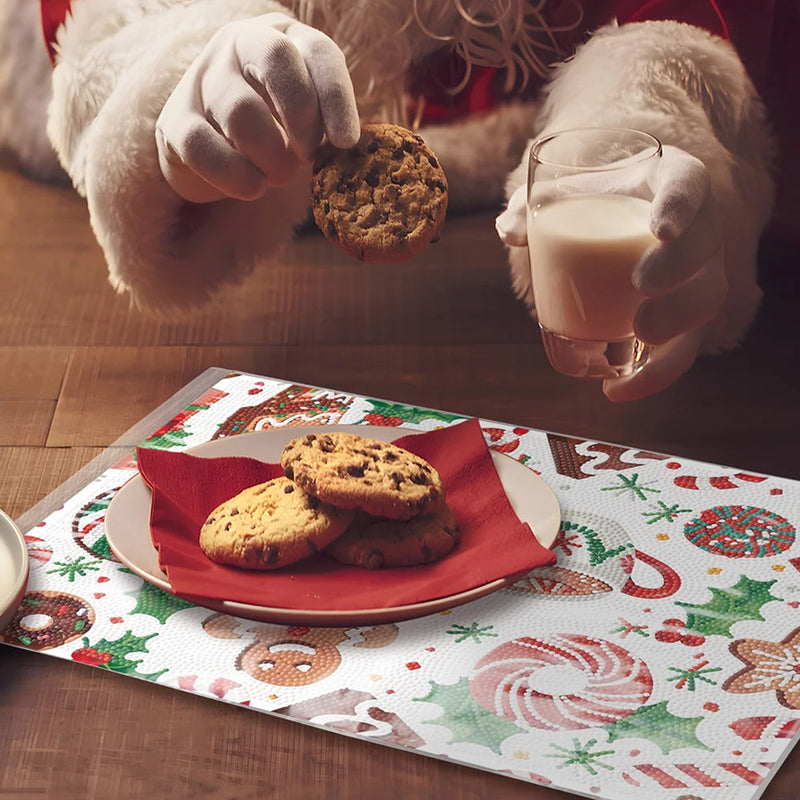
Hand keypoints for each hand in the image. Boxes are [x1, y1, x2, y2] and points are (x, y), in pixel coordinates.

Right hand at [155, 13, 359, 202]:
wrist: (212, 152)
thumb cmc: (274, 131)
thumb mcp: (306, 120)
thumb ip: (325, 124)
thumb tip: (344, 149)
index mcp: (282, 37)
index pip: (318, 52)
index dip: (337, 97)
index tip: (346, 143)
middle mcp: (238, 43)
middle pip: (277, 60)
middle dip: (302, 117)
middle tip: (309, 157)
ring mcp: (202, 78)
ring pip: (242, 113)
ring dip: (271, 158)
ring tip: (278, 176)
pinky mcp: (174, 121)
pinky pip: (204, 149)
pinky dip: (236, 177)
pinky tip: (252, 187)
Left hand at [496, 145, 725, 399]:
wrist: (609, 227)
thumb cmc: (587, 203)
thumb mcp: (556, 196)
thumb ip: (528, 206)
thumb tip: (510, 232)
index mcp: (669, 183)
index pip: (688, 184)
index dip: (680, 205)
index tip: (660, 229)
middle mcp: (695, 228)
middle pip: (705, 244)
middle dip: (679, 267)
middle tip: (641, 286)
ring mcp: (696, 274)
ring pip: (707, 296)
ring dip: (678, 320)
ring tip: (639, 332)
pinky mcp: (682, 319)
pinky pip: (682, 349)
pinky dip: (654, 374)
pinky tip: (618, 390)